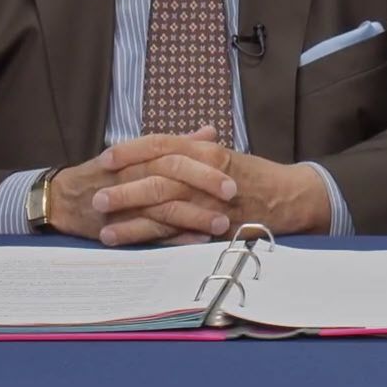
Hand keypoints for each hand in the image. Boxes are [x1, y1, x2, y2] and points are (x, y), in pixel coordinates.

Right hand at [46, 125, 239, 246]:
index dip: (200, 159)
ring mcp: (126, 204)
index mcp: (138, 154)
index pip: (173, 151)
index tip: (230, 167)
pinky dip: (175, 238)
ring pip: (164, 208)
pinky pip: (152, 234)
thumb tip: (210, 133)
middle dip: (203, 184)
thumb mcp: (139, 152)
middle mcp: (131, 175)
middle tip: (232, 194)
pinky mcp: (121, 228)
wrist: (65, 199)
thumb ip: (177, 143)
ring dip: (195, 216)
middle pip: (171, 176)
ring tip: (222, 223)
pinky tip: (198, 240)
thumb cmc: (108, 173)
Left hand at [99, 132, 333, 240]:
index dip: (131, 151)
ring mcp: (211, 201)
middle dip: (124, 187)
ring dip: (131, 218)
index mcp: (207, 151)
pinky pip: (178, 233)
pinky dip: (152, 238)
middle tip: (95, 196)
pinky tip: (130, 243)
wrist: (291, 198)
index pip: (162, 145)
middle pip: (158, 176)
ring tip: (103, 226)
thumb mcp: (225, 155)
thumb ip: (196, 149)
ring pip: (164, 207)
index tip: (105, 158)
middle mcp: (207, 173)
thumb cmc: (256, 176)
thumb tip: (170, 143)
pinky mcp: (215, 227)